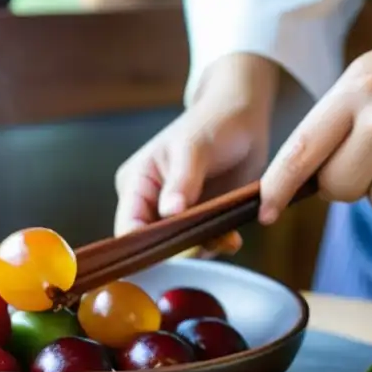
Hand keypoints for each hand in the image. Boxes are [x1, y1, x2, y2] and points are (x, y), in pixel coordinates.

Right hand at [114, 54, 277, 255]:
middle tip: (204, 245)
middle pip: (151, 244)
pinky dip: (216, 244)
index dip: (142, 246)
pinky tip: (231, 238)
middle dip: (177, 250)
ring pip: (179, 248)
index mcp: (135, 183)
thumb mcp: (194, 148)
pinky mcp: (199, 220)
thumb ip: (182, 182)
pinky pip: (202, 243)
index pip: (127, 226)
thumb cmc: (212, 123)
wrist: (244, 119)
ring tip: (226, 239)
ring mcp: (175, 215)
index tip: (167, 252)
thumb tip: (169, 211)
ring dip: (202, 248)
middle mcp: (150, 204)